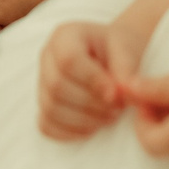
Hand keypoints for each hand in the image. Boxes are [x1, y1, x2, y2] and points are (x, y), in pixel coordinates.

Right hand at [39, 19, 136, 139]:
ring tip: (109, 117)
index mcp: (65, 36)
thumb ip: (125, 69)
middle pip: (56, 86)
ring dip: (83, 121)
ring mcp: (41, 81)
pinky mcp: (43, 104)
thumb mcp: (128, 50)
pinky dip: (69, 132)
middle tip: (117, 109)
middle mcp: (47, 57)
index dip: (91, 81)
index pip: (68, 60)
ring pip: (51, 108)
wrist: (113, 55)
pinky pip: (46, 125)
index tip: (115, 94)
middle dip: (90, 104)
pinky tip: (93, 127)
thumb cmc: (119, 49)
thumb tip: (119, 93)